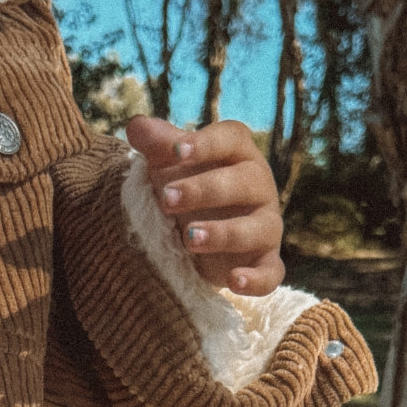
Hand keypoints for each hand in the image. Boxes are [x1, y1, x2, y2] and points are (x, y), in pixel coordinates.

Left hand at [125, 115, 284, 296]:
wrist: (199, 242)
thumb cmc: (187, 193)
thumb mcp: (170, 169)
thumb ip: (157, 147)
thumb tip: (136, 124)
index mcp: (238, 156)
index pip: (231, 138)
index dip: (206, 143)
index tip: (176, 151)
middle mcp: (259, 187)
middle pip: (244, 181)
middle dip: (205, 190)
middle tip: (166, 200)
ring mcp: (265, 226)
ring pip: (257, 227)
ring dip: (224, 233)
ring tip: (188, 239)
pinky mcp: (265, 262)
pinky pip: (271, 272)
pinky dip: (256, 279)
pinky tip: (235, 281)